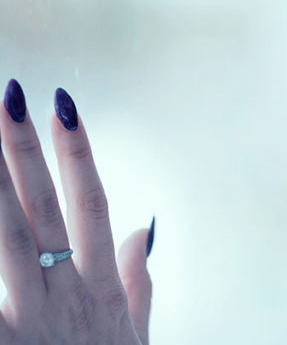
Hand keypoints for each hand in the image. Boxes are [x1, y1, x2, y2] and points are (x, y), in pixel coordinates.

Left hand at [0, 80, 151, 343]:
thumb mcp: (133, 340)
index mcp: (100, 290)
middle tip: (6, 93)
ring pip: (6, 242)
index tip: (62, 102)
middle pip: (41, 211)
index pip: (90, 205)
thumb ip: (137, 283)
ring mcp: (34, 323)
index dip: (78, 153)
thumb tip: (146, 225)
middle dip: (22, 151)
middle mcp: (67, 298)